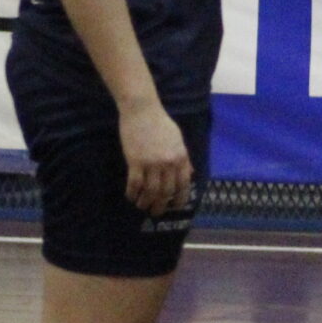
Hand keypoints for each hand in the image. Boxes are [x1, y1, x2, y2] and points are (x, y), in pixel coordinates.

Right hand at [119, 99, 192, 214]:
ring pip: (150, 191)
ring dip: (146, 202)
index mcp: (181, 157)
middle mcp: (168, 163)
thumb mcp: (178, 140)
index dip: (179, 199)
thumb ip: (184, 158)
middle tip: (156, 212)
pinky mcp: (135, 161)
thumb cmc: (160, 123)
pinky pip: (135, 184)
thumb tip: (190, 174)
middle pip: (166, 192)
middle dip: (161, 205)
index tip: (175, 207)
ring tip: (142, 206)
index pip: (183, 184)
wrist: (142, 111)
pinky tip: (131, 197)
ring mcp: (152, 163)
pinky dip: (132, 193)